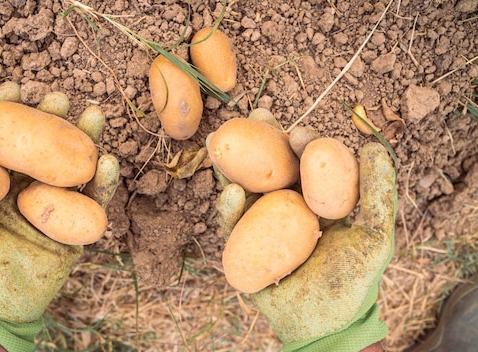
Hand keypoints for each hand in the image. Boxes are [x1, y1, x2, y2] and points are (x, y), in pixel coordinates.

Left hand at [0, 82, 118, 351]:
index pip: (7, 140)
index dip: (11, 111)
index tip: (15, 85)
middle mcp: (28, 187)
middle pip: (45, 147)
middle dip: (54, 121)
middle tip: (61, 97)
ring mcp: (54, 204)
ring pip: (73, 167)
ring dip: (86, 141)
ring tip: (94, 116)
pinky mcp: (76, 225)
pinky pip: (93, 201)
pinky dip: (104, 183)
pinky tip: (107, 161)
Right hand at [216, 142, 395, 351]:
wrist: (323, 326)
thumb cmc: (352, 282)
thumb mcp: (374, 237)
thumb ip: (377, 195)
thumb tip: (373, 146)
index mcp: (316, 201)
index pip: (307, 165)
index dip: (301, 144)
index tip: (297, 132)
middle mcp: (287, 208)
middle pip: (272, 167)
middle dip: (261, 140)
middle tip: (255, 115)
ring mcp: (262, 225)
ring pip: (245, 188)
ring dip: (233, 163)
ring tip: (222, 140)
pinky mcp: (242, 246)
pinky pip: (232, 224)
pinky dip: (228, 208)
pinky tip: (231, 192)